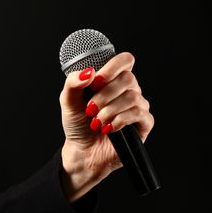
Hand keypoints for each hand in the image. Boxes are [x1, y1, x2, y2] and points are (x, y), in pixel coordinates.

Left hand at [59, 52, 153, 201]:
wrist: (82, 151)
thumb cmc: (77, 124)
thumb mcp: (68, 101)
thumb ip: (73, 83)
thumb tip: (89, 71)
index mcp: (113, 80)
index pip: (125, 61)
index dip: (113, 67)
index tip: (96, 81)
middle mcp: (128, 91)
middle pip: (128, 79)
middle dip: (105, 95)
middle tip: (90, 109)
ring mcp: (138, 107)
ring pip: (132, 97)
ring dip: (109, 111)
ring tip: (96, 123)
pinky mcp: (143, 124)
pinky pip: (139, 114)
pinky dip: (120, 120)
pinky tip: (109, 128)